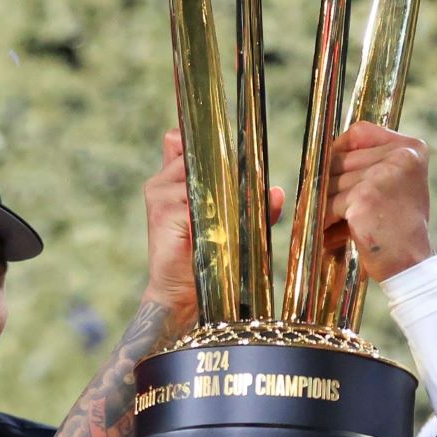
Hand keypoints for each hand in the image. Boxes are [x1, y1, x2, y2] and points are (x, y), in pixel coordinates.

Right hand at [141, 129, 282, 319]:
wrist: (180, 295)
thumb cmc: (205, 259)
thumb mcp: (232, 225)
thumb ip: (250, 204)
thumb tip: (276, 192)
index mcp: (170, 180)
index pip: (183, 141)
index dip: (203, 141)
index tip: (225, 149)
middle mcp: (161, 183)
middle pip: (200, 157)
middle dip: (223, 176)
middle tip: (230, 203)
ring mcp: (160, 195)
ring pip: (203, 178)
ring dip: (221, 199)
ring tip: (221, 225)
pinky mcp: (164, 212)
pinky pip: (200, 201)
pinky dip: (215, 215)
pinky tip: (214, 233)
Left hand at [324, 122, 430, 281]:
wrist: (410, 264)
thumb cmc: (399, 229)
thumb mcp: (395, 185)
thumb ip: (370, 164)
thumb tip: (323, 156)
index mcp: (411, 149)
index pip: (360, 133)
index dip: (338, 149)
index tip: (330, 169)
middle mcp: (400, 156)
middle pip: (342, 159)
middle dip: (328, 183)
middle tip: (321, 202)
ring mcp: (382, 175)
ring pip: (333, 182)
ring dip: (323, 202)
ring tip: (325, 219)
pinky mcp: (366, 196)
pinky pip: (331, 202)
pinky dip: (324, 218)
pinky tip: (325, 230)